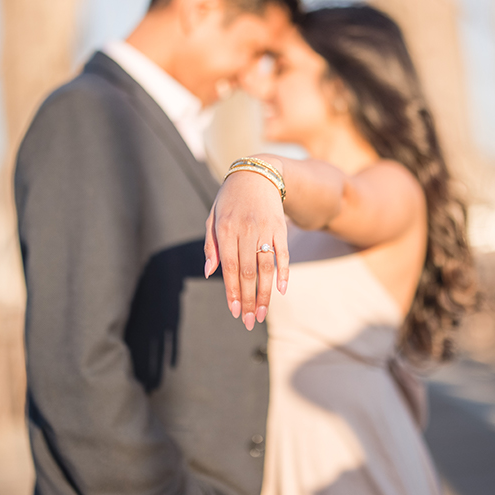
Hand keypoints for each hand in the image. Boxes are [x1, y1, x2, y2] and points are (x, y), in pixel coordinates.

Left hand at [204, 169, 289, 329]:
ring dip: (265, 293)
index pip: (229, 267)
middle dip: (249, 300)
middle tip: (250, 321)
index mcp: (225, 229)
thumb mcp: (212, 217)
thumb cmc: (229, 200)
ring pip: (266, 267)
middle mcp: (245, 230)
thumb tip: (210, 273)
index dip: (232, 291)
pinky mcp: (280, 228)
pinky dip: (284, 273)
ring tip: (263, 314)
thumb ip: (210, 246)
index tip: (235, 312)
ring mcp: (265, 229)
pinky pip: (283, 254)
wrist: (256, 174)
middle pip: (248, 272)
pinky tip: (281, 291)